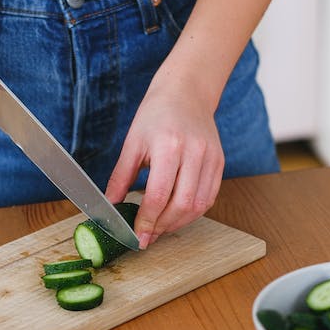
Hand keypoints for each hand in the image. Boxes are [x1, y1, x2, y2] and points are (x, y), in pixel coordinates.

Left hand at [105, 81, 223, 248]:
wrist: (186, 92)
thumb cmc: (156, 115)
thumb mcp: (132, 143)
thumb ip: (121, 177)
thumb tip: (110, 206)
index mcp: (169, 146)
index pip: (158, 195)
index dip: (147, 221)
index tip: (138, 237)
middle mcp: (194, 153)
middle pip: (182, 205)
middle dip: (163, 226)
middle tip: (148, 236)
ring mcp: (211, 158)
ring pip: (199, 206)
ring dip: (179, 223)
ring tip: (160, 228)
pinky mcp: (219, 162)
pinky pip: (209, 198)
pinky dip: (193, 212)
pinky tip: (177, 215)